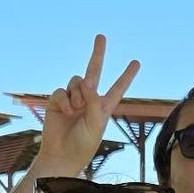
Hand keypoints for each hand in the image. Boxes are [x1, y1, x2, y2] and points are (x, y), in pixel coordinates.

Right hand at [35, 34, 139, 176]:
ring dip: (78, 92)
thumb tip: (87, 82)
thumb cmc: (83, 144)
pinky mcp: (57, 102)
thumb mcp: (96, 124)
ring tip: (77, 109)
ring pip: (77, 81)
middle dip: (97, 53)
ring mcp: (72, 99)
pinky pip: (61, 91)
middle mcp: (89, 100)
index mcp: (104, 107)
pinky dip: (65, 99)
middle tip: (101, 36)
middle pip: (94, 72)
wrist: (61, 156)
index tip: (136, 62)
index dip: (127, 76)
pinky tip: (67, 111)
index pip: (118, 88)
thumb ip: (94, 102)